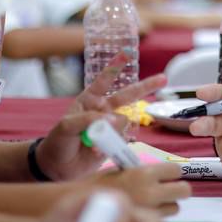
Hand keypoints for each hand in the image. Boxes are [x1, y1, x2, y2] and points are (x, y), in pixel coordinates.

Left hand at [36, 54, 166, 180]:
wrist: (58, 168)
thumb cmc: (58, 141)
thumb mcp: (67, 126)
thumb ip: (90, 119)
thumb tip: (115, 119)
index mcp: (89, 100)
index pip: (104, 80)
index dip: (116, 66)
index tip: (128, 53)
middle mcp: (103, 110)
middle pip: (127, 96)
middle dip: (145, 87)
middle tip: (163, 79)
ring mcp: (111, 126)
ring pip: (125, 121)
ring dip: (113, 131)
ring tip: (91, 144)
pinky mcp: (116, 142)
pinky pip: (124, 139)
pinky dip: (113, 145)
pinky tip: (96, 152)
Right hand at [92, 162, 192, 215]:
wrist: (80, 207)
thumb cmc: (99, 186)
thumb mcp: (122, 171)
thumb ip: (143, 173)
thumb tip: (162, 175)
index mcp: (144, 173)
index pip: (176, 170)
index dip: (173, 173)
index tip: (167, 176)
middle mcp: (150, 192)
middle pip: (184, 191)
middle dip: (178, 190)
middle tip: (168, 190)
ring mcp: (149, 211)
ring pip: (175, 208)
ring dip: (167, 205)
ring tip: (151, 204)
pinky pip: (161, 220)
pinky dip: (156, 217)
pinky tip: (143, 215)